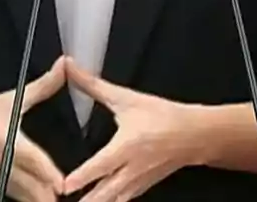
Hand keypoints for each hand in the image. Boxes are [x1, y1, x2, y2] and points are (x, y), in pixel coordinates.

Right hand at [0, 56, 66, 201]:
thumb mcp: (10, 100)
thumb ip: (42, 86)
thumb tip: (65, 65)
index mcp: (12, 144)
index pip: (35, 163)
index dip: (49, 174)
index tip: (64, 184)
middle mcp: (9, 167)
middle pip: (34, 189)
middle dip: (51, 193)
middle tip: (72, 192)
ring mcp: (4, 181)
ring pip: (27, 197)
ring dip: (43, 197)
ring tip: (61, 196)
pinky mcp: (0, 187)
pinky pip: (20, 197)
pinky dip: (32, 198)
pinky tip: (45, 196)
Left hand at [63, 59, 203, 200]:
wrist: (194, 134)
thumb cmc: (162, 116)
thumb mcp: (127, 98)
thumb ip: (94, 86)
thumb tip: (70, 68)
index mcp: (126, 146)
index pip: (100, 165)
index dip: (82, 177)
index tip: (65, 187)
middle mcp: (132, 168)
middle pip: (105, 192)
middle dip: (87, 201)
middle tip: (62, 200)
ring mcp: (138, 181)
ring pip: (114, 199)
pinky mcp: (143, 186)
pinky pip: (124, 199)